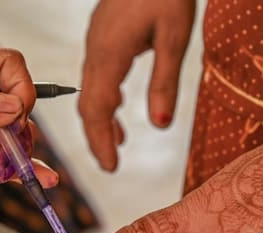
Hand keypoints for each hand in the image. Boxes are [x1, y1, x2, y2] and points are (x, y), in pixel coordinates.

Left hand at [0, 47, 57, 230]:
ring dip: (21, 150)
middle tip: (13, 148)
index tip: (17, 114)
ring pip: (10, 132)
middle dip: (20, 123)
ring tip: (12, 170)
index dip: (16, 87)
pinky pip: (0, 160)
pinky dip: (17, 169)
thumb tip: (10, 104)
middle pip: (10, 99)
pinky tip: (34, 179)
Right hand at [79, 0, 195, 170]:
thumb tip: (159, 126)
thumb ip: (165, 82)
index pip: (97, 110)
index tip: (111, 167)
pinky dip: (104, 99)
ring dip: (101, 119)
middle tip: (110, 164)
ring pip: (90, 90)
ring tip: (116, 144)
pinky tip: (117, 107)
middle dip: (97, 136)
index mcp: (110, 54)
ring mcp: (97, 41)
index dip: (101, 141)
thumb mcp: (175, 38)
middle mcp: (96, 50)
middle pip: (88, 104)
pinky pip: (96, 75)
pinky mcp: (104, 35)